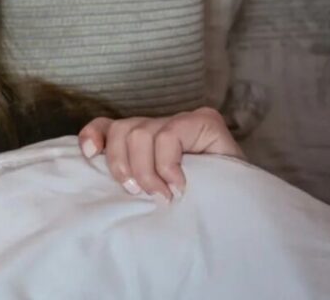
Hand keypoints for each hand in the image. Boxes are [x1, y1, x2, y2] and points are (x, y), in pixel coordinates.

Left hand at [77, 107, 246, 203]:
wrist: (240, 210)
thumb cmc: (193, 205)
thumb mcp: (151, 191)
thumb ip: (130, 176)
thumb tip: (96, 170)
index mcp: (144, 139)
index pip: (109, 125)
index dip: (94, 135)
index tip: (88, 155)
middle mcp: (161, 124)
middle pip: (121, 130)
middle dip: (122, 165)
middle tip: (140, 193)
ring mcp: (184, 120)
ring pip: (140, 133)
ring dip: (146, 170)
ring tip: (163, 193)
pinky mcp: (204, 120)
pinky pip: (169, 135)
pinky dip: (168, 164)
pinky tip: (179, 184)